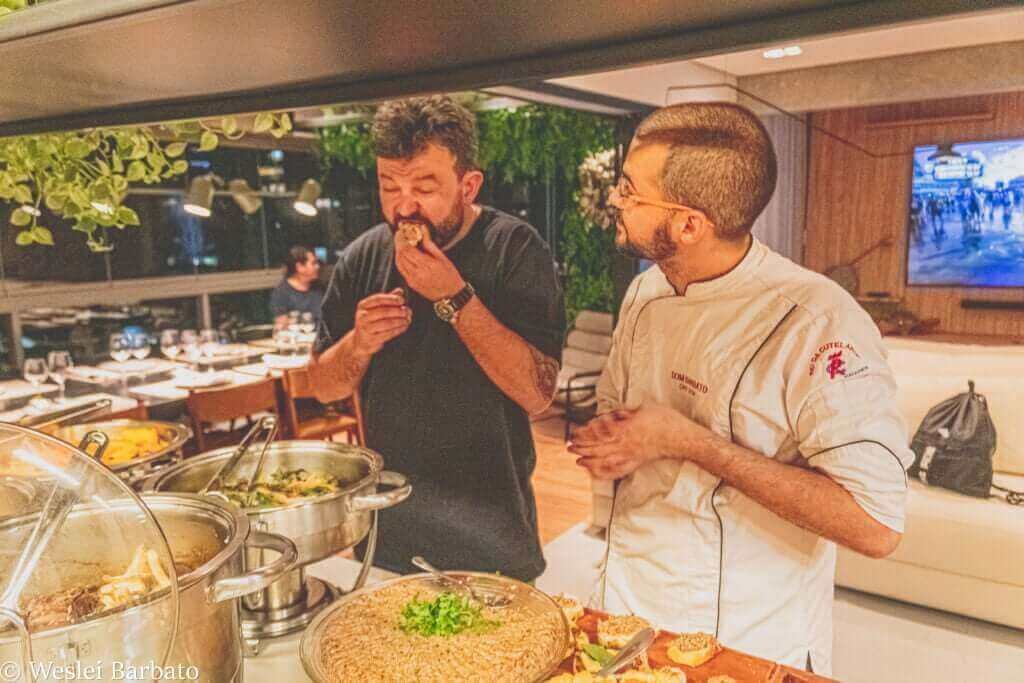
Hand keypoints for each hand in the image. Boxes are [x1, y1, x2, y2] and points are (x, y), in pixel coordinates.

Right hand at [352, 288, 411, 355]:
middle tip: (408, 311)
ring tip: (408, 319)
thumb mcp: (377, 308)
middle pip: (383, 311)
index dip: (391, 299)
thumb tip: (400, 291)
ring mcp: (366, 329)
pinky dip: (398, 329)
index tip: (402, 300)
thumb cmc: (371, 321)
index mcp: (363, 305)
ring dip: (400, 321)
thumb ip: (388, 299)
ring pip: (386, 323)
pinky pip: (388, 334)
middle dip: (398, 311)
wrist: (361, 340)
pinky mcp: (371, 339)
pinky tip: (404, 326)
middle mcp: (362, 316)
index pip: (378, 299)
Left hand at [394, 229, 465, 301]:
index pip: (408, 249)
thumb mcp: (443, 258)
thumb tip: (422, 229)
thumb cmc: (450, 276)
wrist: (451, 295)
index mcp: (427, 265)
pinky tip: (403, 255)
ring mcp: (413, 280)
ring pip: (399, 262)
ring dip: (398, 251)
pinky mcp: (411, 284)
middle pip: (401, 255)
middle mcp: (418, 273)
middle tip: (399, 235)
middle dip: (398, 243)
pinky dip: (399, 260)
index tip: (401, 231)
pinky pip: (401, 270)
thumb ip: (430, 244)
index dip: (402, 239)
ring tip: (400, 243)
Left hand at [568, 404, 711, 479]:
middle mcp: (625, 443)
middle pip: (598, 447)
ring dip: (589, 460)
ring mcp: (630, 455)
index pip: (599, 432)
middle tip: (569, 447)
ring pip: (604, 459)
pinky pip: (617, 470)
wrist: (680, 437)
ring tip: (577, 460)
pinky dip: (604, 472)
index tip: (575, 432)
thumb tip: (613, 415)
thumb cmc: (665, 421)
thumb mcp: (643, 408)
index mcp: (625, 428)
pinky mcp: (636, 463)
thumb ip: (626, 413)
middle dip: (581, 447)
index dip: (585, 433)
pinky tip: (595, 473)